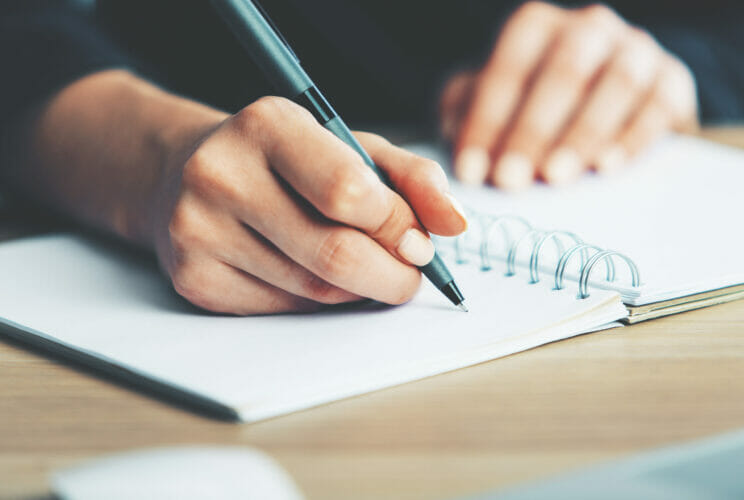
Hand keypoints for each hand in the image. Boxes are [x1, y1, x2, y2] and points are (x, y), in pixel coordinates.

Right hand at [154, 97, 467, 313]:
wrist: (187, 172)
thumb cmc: (285, 159)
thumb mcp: (350, 146)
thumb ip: (412, 177)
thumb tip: (455, 224)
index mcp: (267, 125)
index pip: (349, 192)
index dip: (398, 227)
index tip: (420, 242)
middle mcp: (221, 175)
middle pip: (335, 254)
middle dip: (392, 275)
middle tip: (409, 274)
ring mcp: (199, 232)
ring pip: (314, 291)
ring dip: (357, 290)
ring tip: (360, 265)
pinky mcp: (193, 280)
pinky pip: (284, 310)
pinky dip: (316, 302)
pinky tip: (310, 274)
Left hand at [441, 1, 697, 188]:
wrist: (612, 105)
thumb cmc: (535, 107)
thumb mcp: (493, 104)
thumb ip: (466, 116)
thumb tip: (450, 154)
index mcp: (537, 28)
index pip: (509, 66)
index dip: (487, 120)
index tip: (471, 171)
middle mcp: (587, 30)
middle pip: (562, 71)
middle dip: (531, 129)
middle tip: (510, 180)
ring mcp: (635, 51)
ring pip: (615, 82)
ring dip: (583, 132)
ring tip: (556, 177)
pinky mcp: (671, 81)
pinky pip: (658, 104)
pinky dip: (632, 136)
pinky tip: (607, 168)